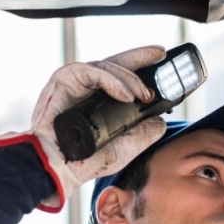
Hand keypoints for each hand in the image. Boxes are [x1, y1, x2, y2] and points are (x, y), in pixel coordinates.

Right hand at [0, 46, 167, 212]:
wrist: (62, 167)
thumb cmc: (88, 160)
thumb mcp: (125, 148)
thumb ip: (144, 134)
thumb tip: (161, 122)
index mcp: (101, 101)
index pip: (122, 76)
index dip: (141, 66)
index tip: (161, 59)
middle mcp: (88, 89)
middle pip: (115, 63)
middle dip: (139, 57)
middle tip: (159, 55)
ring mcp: (75, 84)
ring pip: (106, 66)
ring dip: (129, 78)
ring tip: (144, 94)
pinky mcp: (63, 81)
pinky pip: (90, 72)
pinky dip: (111, 81)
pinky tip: (127, 96)